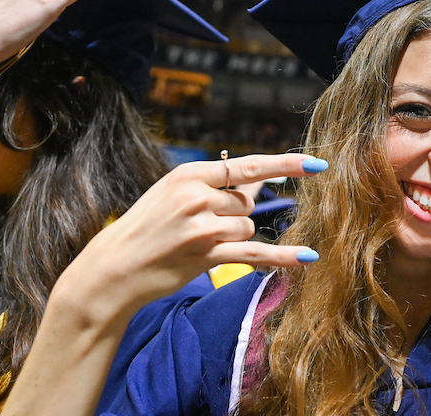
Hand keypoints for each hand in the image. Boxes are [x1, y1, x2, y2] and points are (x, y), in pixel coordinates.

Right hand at [49, 152, 324, 332]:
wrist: (115, 267)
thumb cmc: (147, 228)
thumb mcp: (174, 193)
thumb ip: (217, 185)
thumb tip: (259, 178)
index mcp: (189, 174)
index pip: (246, 165)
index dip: (284, 164)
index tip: (315, 163)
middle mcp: (197, 196)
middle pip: (246, 202)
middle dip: (235, 214)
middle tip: (200, 226)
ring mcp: (202, 226)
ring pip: (247, 226)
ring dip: (233, 236)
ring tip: (197, 243)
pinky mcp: (206, 255)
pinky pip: (253, 251)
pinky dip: (282, 256)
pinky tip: (307, 257)